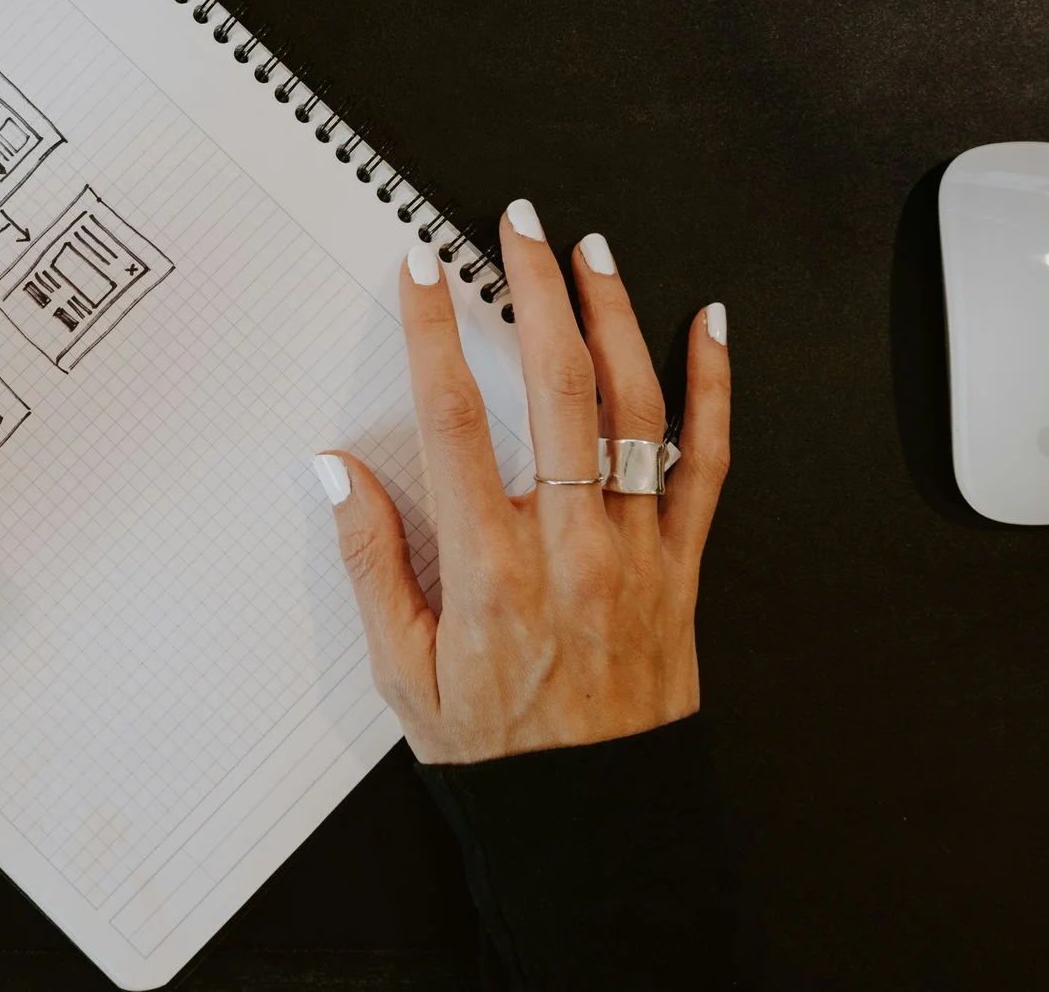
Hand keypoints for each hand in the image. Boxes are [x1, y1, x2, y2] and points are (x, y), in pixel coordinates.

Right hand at [322, 200, 730, 763]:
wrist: (598, 821)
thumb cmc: (498, 752)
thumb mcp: (404, 673)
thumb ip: (371, 563)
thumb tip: (335, 471)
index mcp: (492, 572)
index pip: (455, 422)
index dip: (436, 334)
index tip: (423, 269)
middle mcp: (571, 548)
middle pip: (558, 388)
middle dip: (536, 291)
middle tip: (518, 226)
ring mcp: (637, 551)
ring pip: (637, 408)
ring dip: (616, 316)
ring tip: (592, 252)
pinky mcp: (684, 565)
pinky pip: (708, 461)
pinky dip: (713, 388)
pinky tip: (709, 325)